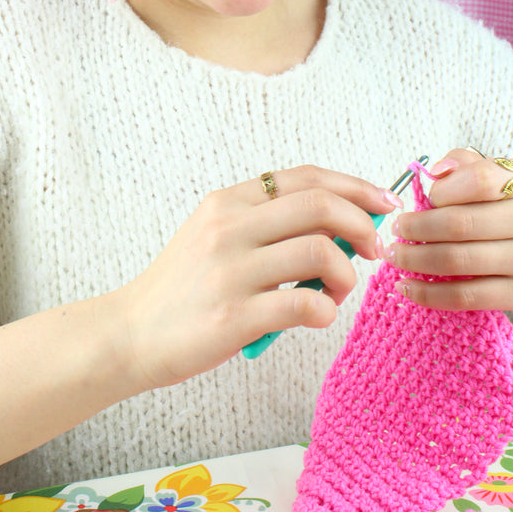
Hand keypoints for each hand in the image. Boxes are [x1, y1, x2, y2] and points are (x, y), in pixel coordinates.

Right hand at [117, 165, 400, 390]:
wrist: (129, 333)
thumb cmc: (183, 287)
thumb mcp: (214, 235)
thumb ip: (266, 224)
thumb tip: (342, 226)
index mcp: (227, 202)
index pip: (305, 177)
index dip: (354, 186)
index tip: (383, 204)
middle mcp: (228, 227)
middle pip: (320, 205)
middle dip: (363, 224)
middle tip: (371, 251)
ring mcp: (230, 271)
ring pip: (320, 251)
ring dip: (345, 274)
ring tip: (336, 291)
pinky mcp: (233, 316)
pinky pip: (304, 305)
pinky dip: (326, 310)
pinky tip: (317, 316)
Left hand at [387, 148, 512, 310]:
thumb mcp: (506, 177)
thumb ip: (468, 166)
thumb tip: (434, 173)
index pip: (479, 180)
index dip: (443, 189)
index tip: (425, 197)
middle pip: (460, 224)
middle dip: (416, 227)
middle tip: (396, 229)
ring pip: (458, 261)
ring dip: (415, 259)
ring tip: (394, 255)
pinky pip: (468, 296)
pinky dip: (429, 294)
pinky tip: (407, 286)